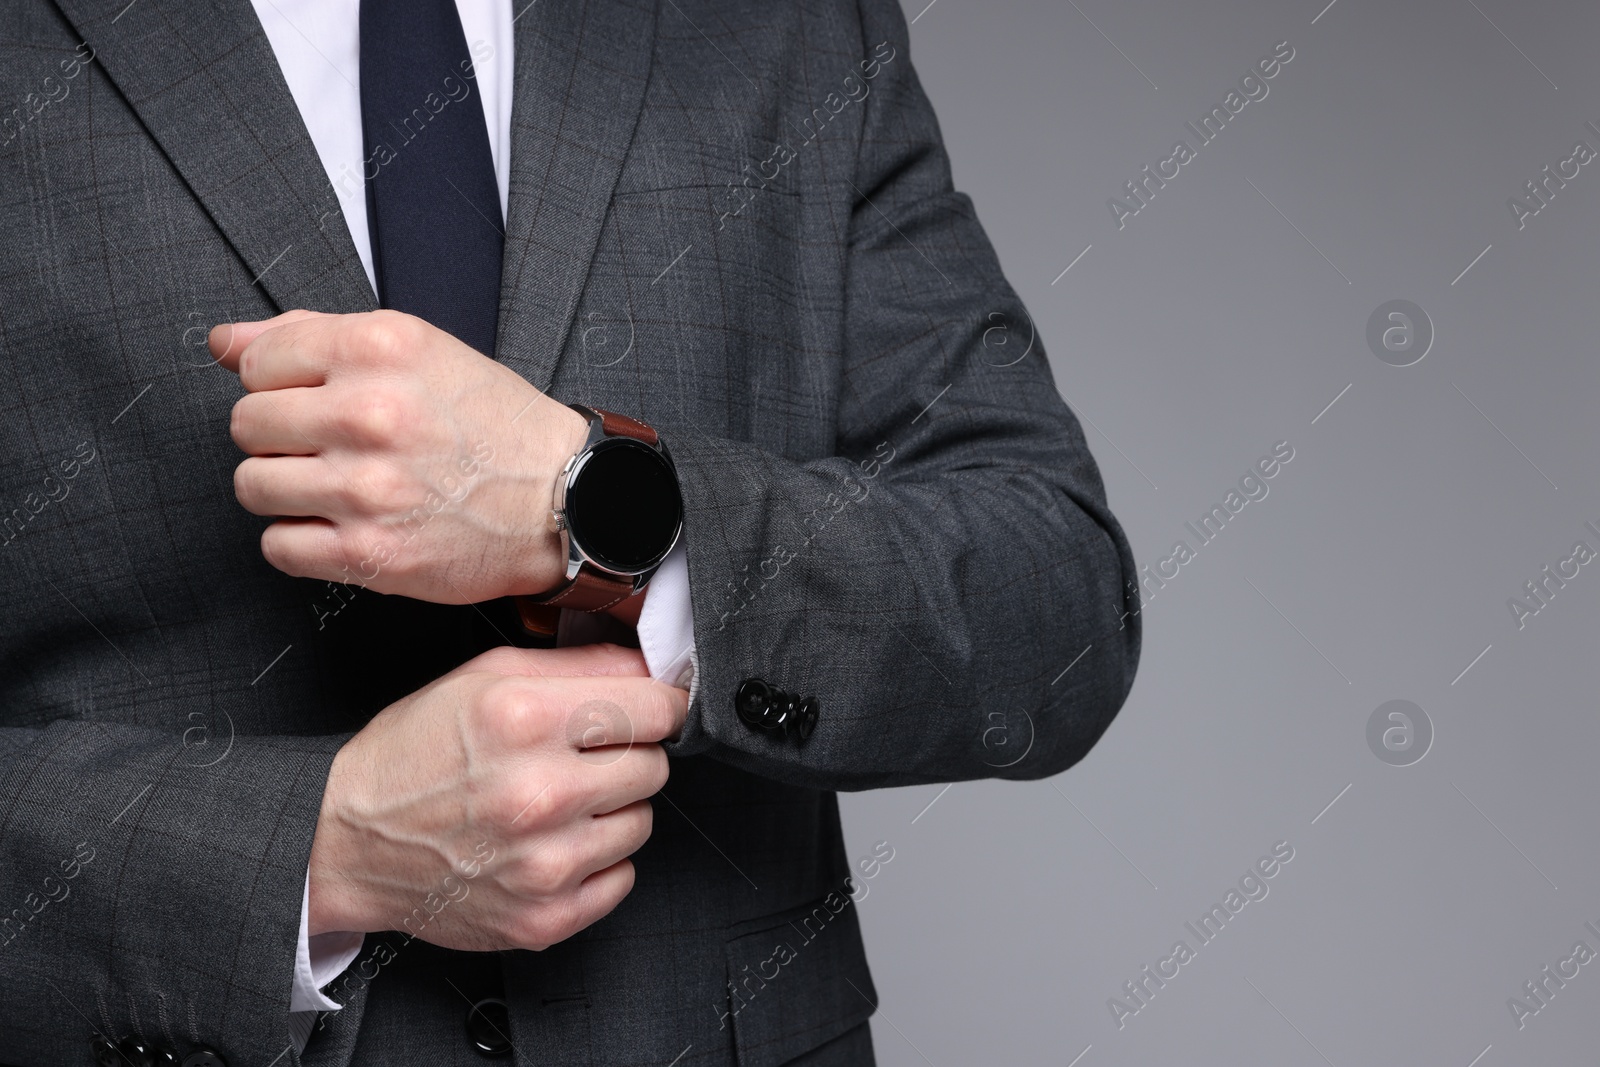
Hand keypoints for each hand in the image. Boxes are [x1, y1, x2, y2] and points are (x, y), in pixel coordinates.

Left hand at [209, 309, 589, 603]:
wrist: (565, 499)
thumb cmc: (496, 426)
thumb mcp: (418, 350)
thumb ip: (314, 336)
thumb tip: (225, 343)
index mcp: (380, 350)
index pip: (258, 363)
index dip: (281, 384)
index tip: (315, 400)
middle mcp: (369, 414)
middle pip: (247, 425)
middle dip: (279, 438)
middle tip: (329, 447)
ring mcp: (366, 489)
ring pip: (252, 486)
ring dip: (285, 491)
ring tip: (336, 488)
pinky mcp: (369, 554)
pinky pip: (278, 547)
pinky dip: (302, 541)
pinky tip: (343, 526)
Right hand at [308, 642, 687, 949]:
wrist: (345, 843)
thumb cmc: (411, 756)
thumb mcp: (483, 677)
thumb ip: (576, 665)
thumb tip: (649, 666)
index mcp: (524, 719)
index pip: (656, 708)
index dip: (657, 705)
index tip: (648, 711)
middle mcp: (539, 792)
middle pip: (654, 765)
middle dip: (627, 755)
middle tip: (579, 758)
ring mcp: (545, 863)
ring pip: (641, 822)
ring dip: (611, 810)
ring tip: (557, 803)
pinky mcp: (545, 917)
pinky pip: (622, 878)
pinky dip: (596, 862)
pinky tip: (551, 844)